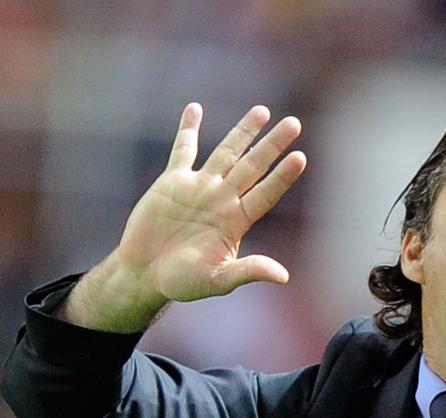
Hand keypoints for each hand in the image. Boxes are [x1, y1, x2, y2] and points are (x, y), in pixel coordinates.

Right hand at [115, 103, 306, 302]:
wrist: (144, 274)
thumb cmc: (183, 282)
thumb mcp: (218, 280)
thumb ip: (248, 272)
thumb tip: (283, 276)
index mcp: (236, 221)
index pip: (266, 193)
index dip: (282, 176)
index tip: (301, 157)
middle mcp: (222, 199)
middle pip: (253, 166)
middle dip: (272, 145)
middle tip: (294, 123)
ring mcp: (199, 187)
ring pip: (226, 152)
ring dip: (243, 131)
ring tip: (263, 111)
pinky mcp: (172, 182)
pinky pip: (183, 150)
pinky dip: (188, 129)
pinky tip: (195, 108)